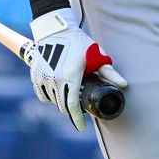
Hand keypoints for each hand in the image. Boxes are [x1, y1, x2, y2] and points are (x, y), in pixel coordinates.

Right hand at [27, 8, 127, 130]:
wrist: (55, 30)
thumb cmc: (78, 42)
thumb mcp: (95, 56)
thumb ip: (109, 73)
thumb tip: (124, 85)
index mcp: (69, 77)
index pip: (72, 106)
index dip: (78, 120)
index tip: (82, 128)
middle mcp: (53, 80)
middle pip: (63, 106)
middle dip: (72, 110)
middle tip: (81, 108)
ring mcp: (42, 78)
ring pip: (52, 100)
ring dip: (61, 101)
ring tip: (71, 95)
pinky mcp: (35, 75)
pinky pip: (42, 94)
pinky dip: (50, 96)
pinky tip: (58, 91)